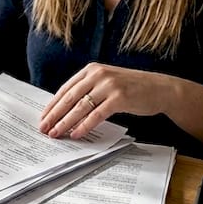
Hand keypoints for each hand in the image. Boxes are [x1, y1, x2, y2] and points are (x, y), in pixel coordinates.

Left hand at [39, 63, 173, 138]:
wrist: (159, 88)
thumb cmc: (132, 88)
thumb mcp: (107, 83)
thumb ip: (89, 90)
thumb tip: (66, 110)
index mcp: (92, 70)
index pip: (66, 89)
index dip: (52, 105)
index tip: (43, 117)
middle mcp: (98, 75)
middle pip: (69, 98)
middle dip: (54, 115)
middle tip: (44, 128)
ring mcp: (109, 85)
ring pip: (80, 107)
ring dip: (66, 122)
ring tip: (56, 134)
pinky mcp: (119, 98)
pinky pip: (96, 115)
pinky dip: (84, 126)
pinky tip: (76, 134)